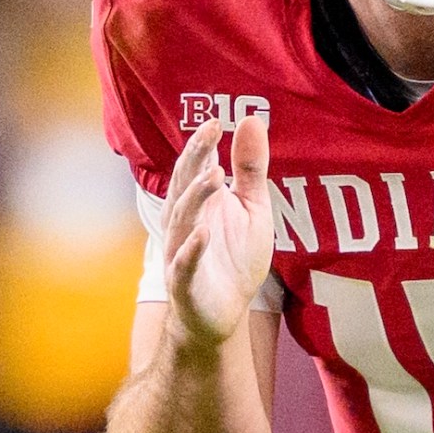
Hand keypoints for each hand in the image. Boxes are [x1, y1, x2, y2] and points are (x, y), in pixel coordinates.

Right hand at [163, 109, 275, 352]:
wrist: (222, 313)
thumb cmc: (234, 257)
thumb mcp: (252, 209)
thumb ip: (250, 169)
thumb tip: (251, 119)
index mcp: (200, 202)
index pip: (195, 167)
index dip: (202, 145)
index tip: (216, 121)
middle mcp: (185, 223)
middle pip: (183, 187)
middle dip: (194, 160)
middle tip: (209, 135)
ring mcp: (181, 253)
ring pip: (182, 222)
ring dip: (196, 198)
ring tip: (214, 174)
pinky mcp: (185, 284)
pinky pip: (184, 266)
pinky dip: (191, 250)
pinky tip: (203, 234)